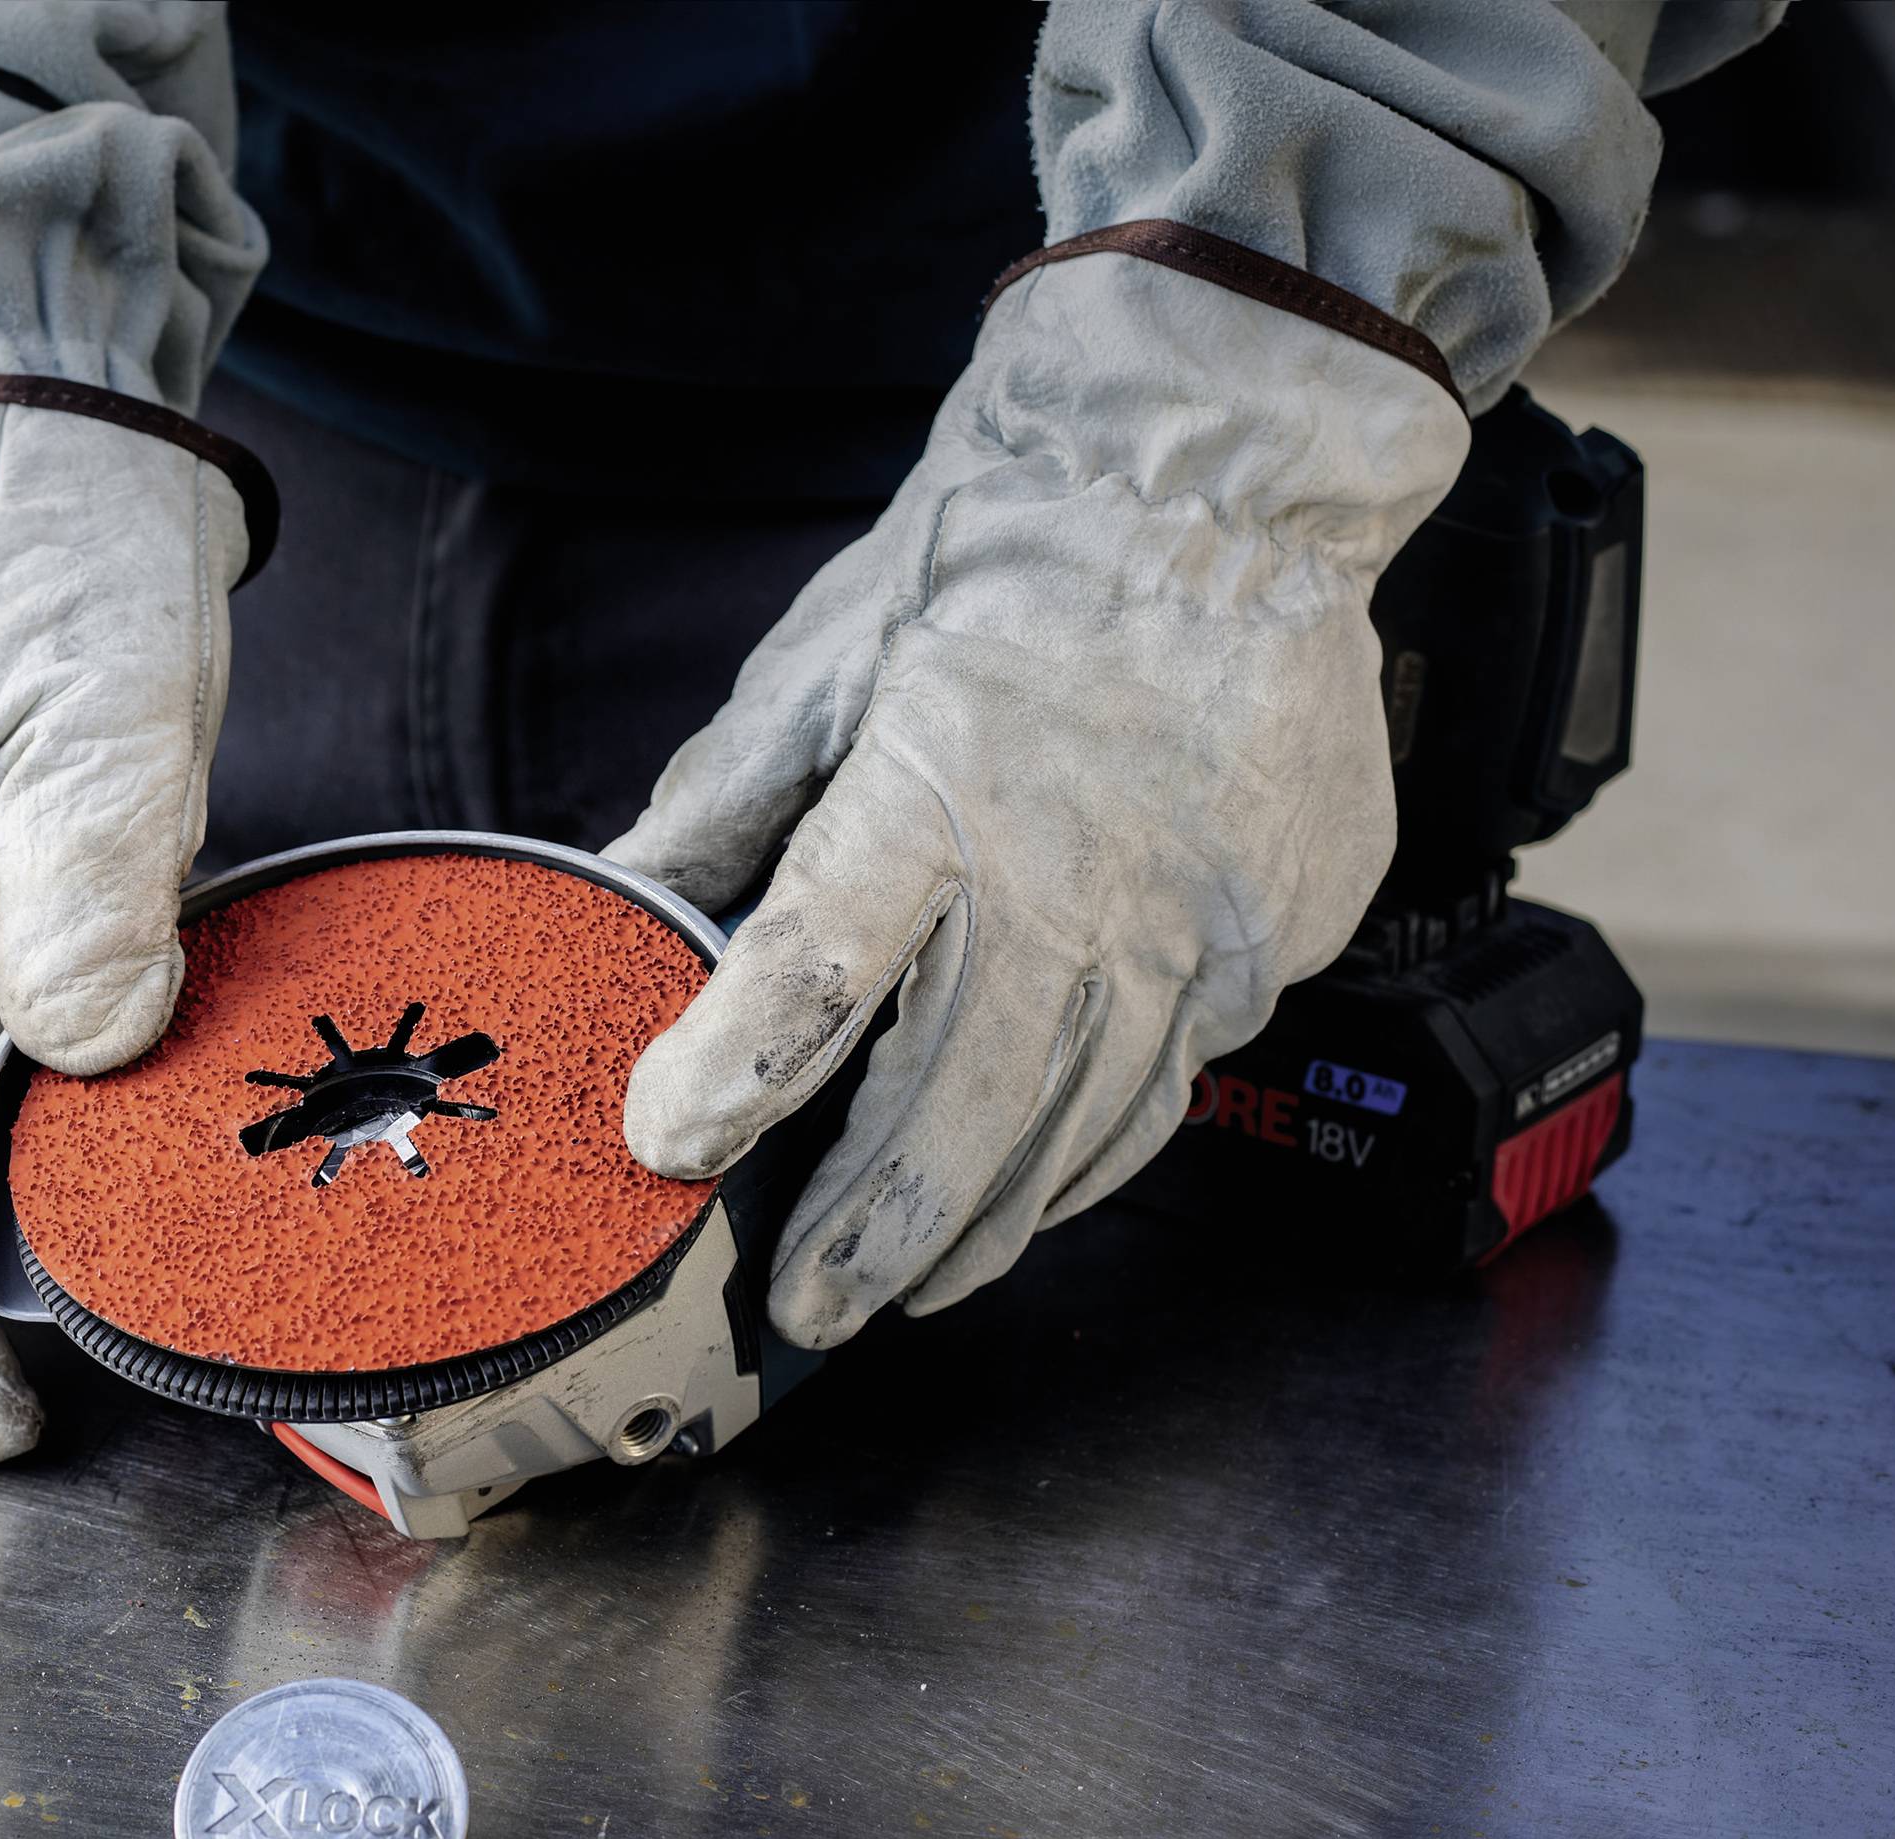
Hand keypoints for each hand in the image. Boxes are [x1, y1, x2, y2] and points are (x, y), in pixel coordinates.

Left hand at [608, 256, 1467, 1346]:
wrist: (1217, 474)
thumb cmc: (998, 560)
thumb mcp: (823, 662)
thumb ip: (721, 808)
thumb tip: (619, 905)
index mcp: (932, 792)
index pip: (816, 974)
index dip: (734, 1074)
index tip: (668, 1145)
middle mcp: (1075, 875)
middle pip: (956, 1105)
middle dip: (869, 1230)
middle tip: (811, 1307)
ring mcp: (1196, 915)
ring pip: (1080, 1128)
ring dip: (985, 1223)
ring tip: (913, 1283)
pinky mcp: (1276, 930)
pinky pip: (1176, 1080)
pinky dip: (1093, 1152)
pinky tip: (1037, 1189)